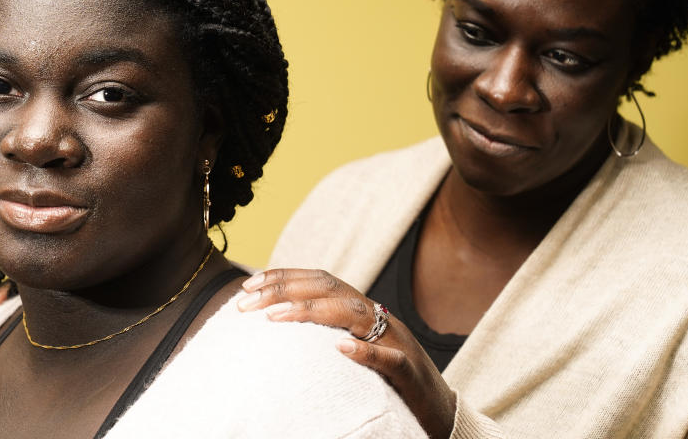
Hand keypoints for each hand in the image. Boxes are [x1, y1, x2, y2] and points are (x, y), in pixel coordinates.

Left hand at [237, 268, 455, 438]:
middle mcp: (378, 317)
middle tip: (247, 302)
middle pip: (330, 289)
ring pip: (354, 314)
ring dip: (312, 312)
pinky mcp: (409, 371)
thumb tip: (279, 324)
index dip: (285, 276)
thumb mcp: (355, 349)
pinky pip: (389, 358)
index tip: (248, 284)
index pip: (320, 280)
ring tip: (275, 317)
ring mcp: (395, 341)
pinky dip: (365, 351)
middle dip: (285, 289)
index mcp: (362, 311)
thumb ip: (327, 334)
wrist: (441, 411)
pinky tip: (340, 348)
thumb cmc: (390, 382)